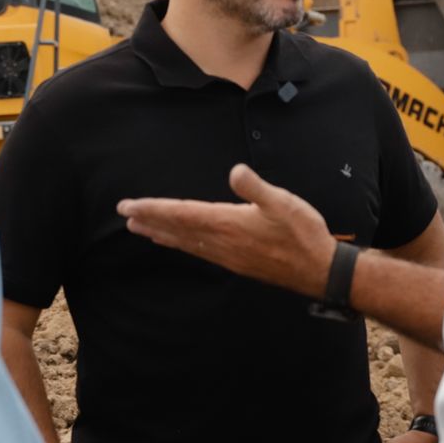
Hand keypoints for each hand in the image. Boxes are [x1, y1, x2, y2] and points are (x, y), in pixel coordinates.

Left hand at [118, 163, 335, 296]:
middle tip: (124, 214)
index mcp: (228, 223)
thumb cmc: (303, 233)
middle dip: (149, 219)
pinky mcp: (234, 261)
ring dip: (160, 233)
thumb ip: (256, 188)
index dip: (153, 208)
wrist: (319, 270)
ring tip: (139, 228)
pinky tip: (174, 243)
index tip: (129, 206)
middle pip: (177, 229)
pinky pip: (198, 251)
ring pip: (184, 242)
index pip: (181, 214)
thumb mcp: (283, 203)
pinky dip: (179, 244)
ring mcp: (226, 254)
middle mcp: (221, 242)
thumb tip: (236, 172)